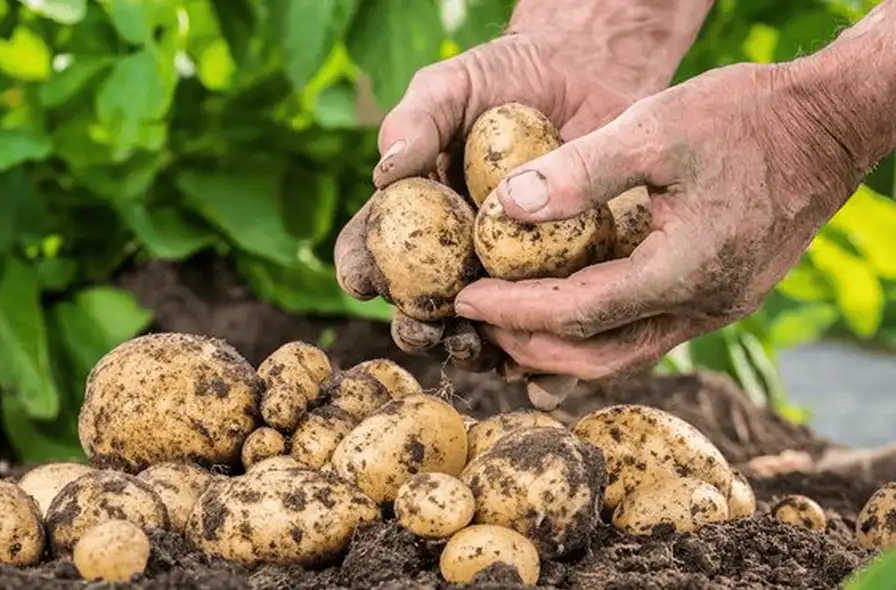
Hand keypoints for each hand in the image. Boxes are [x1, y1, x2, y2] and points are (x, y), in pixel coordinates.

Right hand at [335, 19, 681, 377]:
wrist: (587, 74)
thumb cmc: (504, 78)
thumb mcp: (452, 85)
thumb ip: (417, 121)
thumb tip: (385, 171)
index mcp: (414, 215)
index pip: (371, 248)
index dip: (361, 269)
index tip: (364, 280)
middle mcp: (454, 253)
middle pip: (422, 306)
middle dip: (417, 327)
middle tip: (426, 328)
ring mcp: (508, 273)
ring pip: (482, 330)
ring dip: (474, 351)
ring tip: (479, 349)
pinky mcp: (563, 282)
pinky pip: (549, 330)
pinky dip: (543, 361)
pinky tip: (543, 370)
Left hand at [454, 61, 862, 379]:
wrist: (828, 127)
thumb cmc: (746, 118)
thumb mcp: (657, 127)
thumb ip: (582, 170)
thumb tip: (507, 207)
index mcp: (684, 271)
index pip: (577, 313)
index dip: (514, 310)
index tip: (464, 297)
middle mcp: (701, 307)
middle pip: (596, 355)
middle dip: (528, 343)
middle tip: (476, 319)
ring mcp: (714, 309)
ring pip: (622, 355)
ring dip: (560, 350)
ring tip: (507, 328)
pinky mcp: (718, 298)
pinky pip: (645, 335)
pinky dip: (596, 335)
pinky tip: (564, 321)